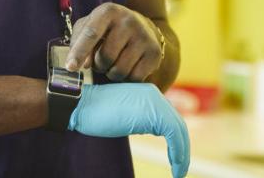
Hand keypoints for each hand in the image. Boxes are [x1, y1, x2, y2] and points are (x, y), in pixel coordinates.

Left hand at [65, 3, 162, 81]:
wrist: (143, 27)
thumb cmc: (108, 29)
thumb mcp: (90, 25)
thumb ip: (78, 42)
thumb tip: (83, 64)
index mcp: (108, 11)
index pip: (91, 33)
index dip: (79, 52)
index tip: (70, 68)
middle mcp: (128, 21)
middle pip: (106, 57)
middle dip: (100, 65)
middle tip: (103, 59)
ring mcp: (144, 37)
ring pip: (120, 71)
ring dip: (112, 73)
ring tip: (116, 62)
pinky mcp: (154, 53)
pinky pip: (134, 78)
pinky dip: (127, 78)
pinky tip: (129, 65)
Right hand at [69, 83, 189, 177]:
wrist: (81, 106)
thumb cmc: (96, 113)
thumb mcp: (124, 113)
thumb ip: (139, 117)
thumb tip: (151, 129)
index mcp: (148, 94)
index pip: (169, 117)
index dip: (175, 138)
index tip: (175, 156)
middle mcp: (155, 95)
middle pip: (177, 123)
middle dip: (182, 146)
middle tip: (180, 167)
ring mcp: (155, 103)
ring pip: (179, 129)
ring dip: (182, 153)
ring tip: (179, 171)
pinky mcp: (153, 114)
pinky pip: (174, 134)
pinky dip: (178, 152)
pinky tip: (175, 166)